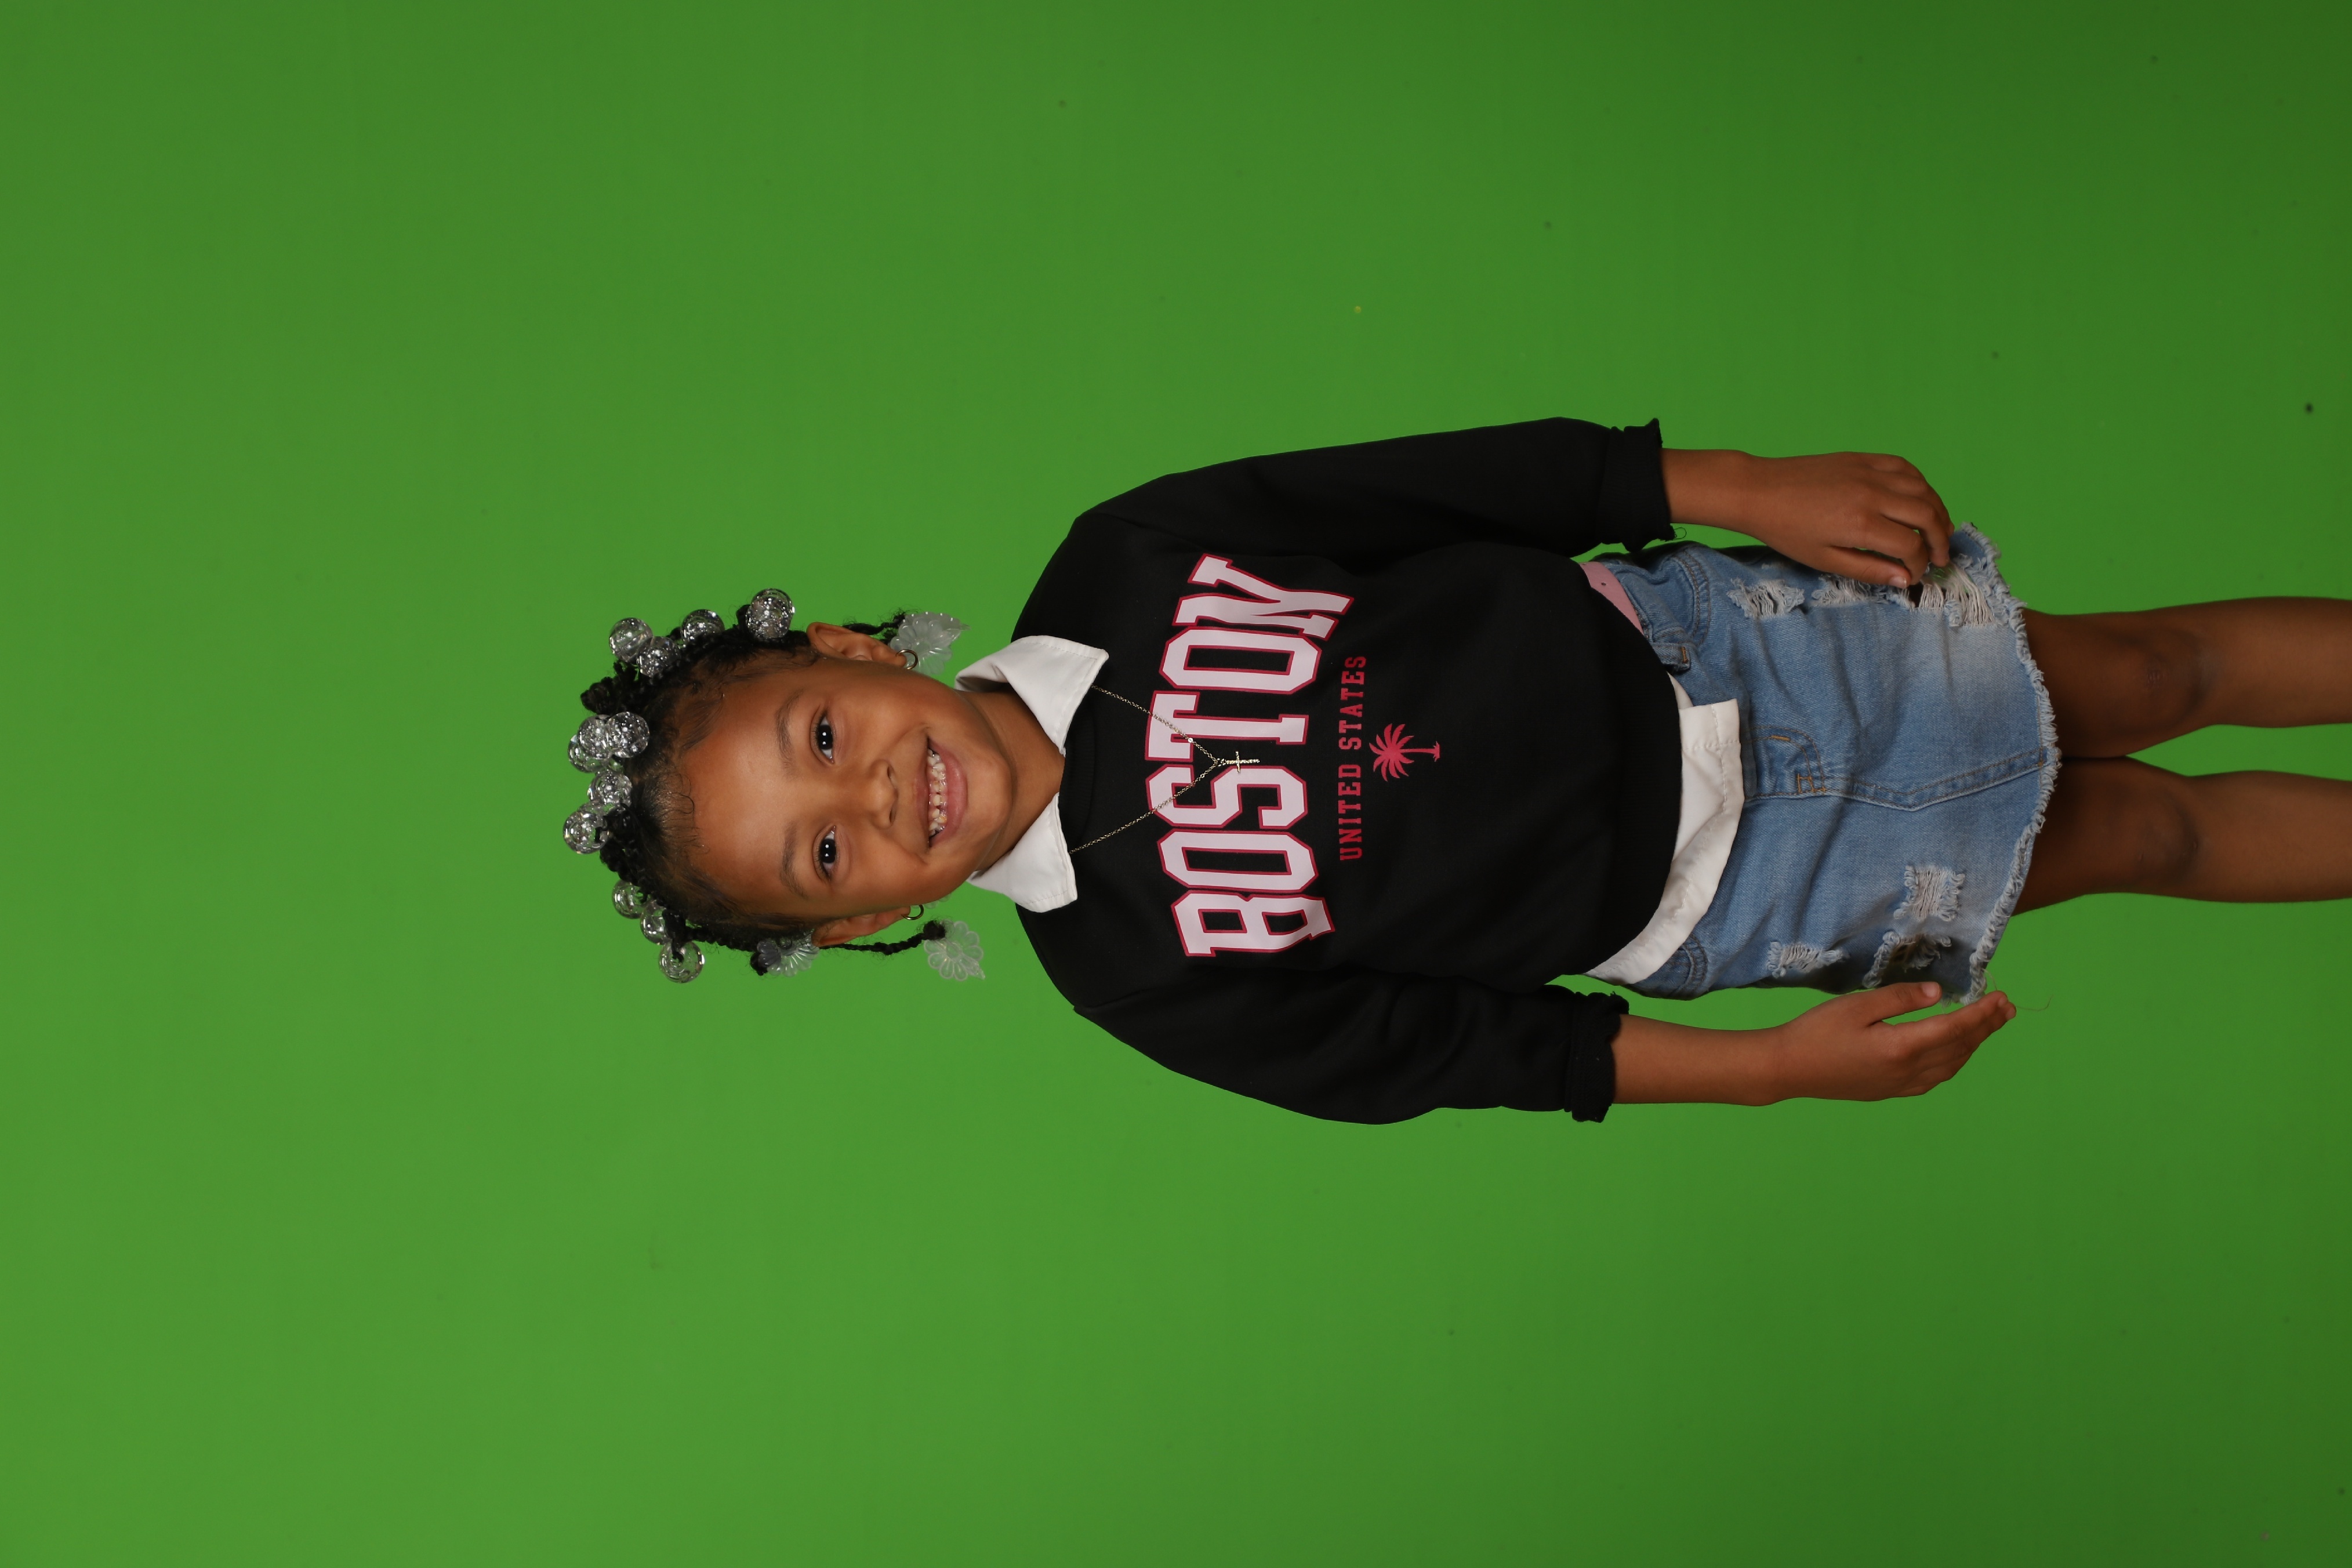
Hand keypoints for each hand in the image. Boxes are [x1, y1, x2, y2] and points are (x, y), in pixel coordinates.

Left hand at [1662, 448, 1954, 585]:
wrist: (1759, 491)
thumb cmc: (1787, 531)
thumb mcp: (1824, 560)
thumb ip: (1868, 570)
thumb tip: (1905, 580)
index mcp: (1861, 524)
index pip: (1911, 547)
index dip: (1920, 565)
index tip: (1916, 575)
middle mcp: (1872, 494)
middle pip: (1927, 515)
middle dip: (1940, 539)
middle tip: (1941, 556)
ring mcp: (1869, 472)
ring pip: (1922, 489)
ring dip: (1937, 510)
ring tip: (1938, 530)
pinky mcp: (1862, 458)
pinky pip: (1904, 467)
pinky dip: (1920, 484)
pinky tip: (1920, 499)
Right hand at [1764, 982, 2014, 1101]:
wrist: (1788, 1069)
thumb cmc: (1817, 1032)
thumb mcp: (1857, 1006)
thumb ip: (1900, 999)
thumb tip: (1938, 994)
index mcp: (1901, 1047)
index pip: (1955, 1028)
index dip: (1981, 1013)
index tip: (2000, 996)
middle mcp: (1908, 1071)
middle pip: (1960, 1048)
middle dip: (1986, 1027)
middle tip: (2007, 1007)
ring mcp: (1901, 1085)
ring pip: (1952, 1065)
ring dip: (1974, 1045)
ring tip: (1989, 1026)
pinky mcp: (1891, 1090)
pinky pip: (1936, 1078)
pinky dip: (1954, 1061)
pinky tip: (1955, 1052)